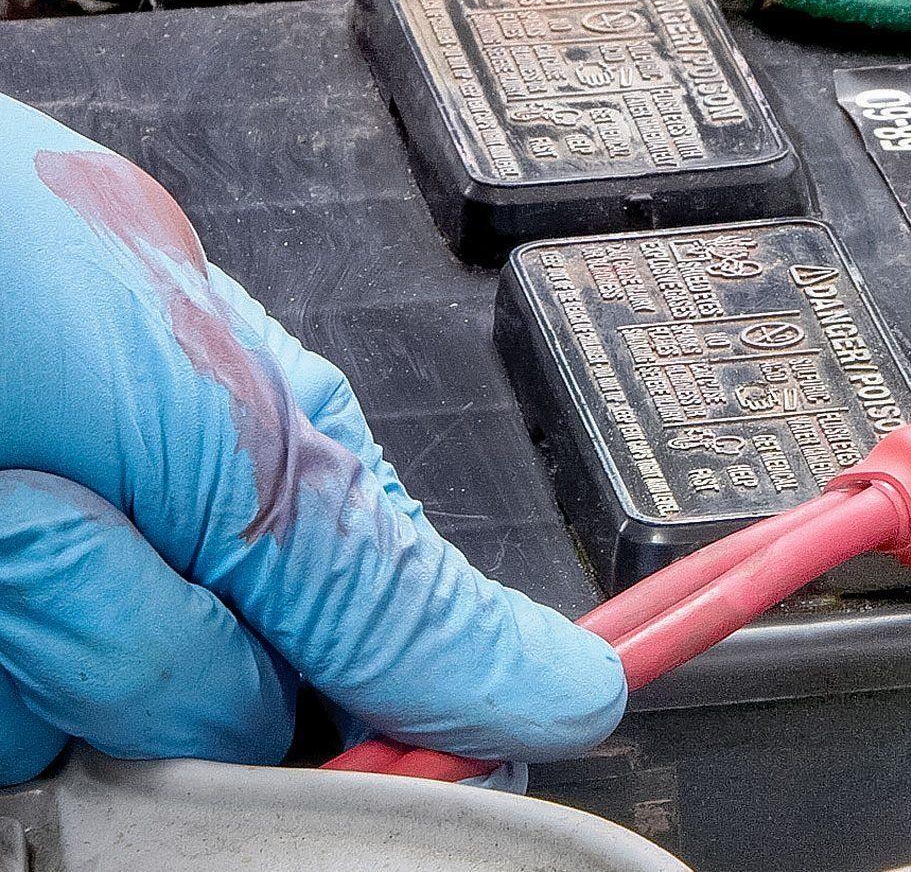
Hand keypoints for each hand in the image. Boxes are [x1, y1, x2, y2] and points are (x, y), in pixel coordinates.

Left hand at [0, 95, 624, 781]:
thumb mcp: (228, 421)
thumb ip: (381, 583)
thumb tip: (563, 690)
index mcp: (270, 474)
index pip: (389, 661)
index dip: (393, 734)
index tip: (403, 783)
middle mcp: (155, 547)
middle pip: (212, 721)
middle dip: (137, 650)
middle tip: (75, 520)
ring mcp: (38, 603)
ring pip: (66, 735)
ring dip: (22, 639)